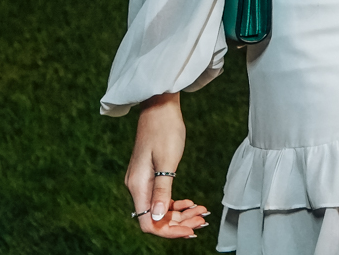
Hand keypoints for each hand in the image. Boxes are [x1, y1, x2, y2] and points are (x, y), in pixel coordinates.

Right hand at [125, 93, 209, 237]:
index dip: (168, 231)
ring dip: (180, 214)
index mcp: (138, 186)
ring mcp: (142, 182)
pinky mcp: (149, 176)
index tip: (190, 230)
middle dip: (179, 223)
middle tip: (202, 220)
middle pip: (156, 218)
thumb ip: (163, 190)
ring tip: (201, 212)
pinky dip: (177, 203)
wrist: (159, 107)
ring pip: (160, 209)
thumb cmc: (165, 130)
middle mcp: (136, 187)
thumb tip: (159, 218)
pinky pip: (161, 197)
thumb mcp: (168, 161)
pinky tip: (191, 203)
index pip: (149, 222)